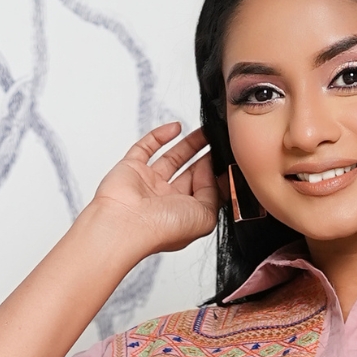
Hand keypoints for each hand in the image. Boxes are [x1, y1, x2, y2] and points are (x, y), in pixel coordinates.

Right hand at [89, 121, 216, 252]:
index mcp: (185, 215)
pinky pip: (146, 147)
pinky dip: (160, 135)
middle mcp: (167, 200)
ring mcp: (149, 183)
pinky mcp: (132, 168)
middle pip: (191, 174)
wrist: (126, 224)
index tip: (229, 160)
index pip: (205, 192)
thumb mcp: (205, 216)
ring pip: (172, 158)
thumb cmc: (162, 228)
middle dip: (205, 158)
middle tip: (219, 141)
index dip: (217, 176)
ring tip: (205, 131)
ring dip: (189, 144)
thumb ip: (214, 193)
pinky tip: (176, 128)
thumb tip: (210, 170)